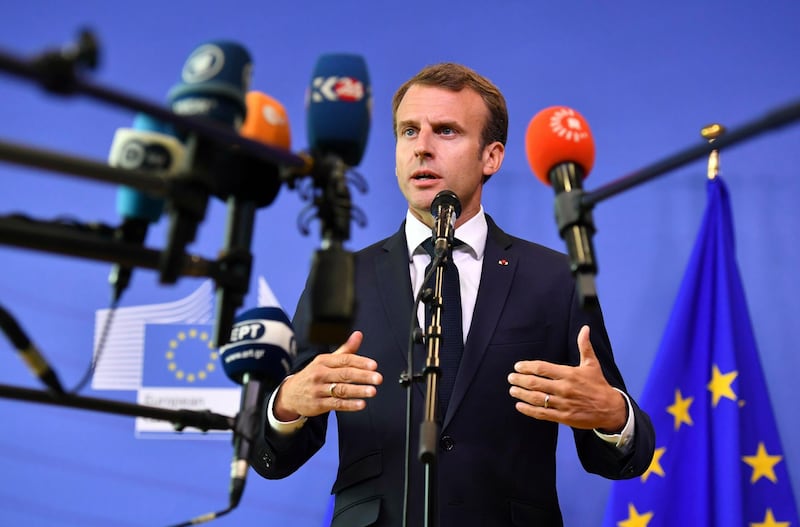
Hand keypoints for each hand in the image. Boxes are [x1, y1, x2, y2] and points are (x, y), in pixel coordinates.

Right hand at [273, 331, 382, 419]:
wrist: (290, 394)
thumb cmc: (313, 375)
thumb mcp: (325, 361)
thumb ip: (345, 350)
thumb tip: (358, 335)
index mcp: (323, 361)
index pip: (344, 359)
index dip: (360, 362)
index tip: (373, 365)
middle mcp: (320, 374)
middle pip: (344, 374)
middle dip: (363, 376)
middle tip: (378, 378)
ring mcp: (318, 389)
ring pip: (341, 390)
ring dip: (358, 391)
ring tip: (372, 391)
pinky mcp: (318, 404)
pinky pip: (336, 404)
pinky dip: (349, 405)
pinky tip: (361, 404)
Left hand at [507, 325, 625, 431]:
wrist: (610, 409)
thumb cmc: (598, 385)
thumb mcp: (592, 364)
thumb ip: (584, 346)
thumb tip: (585, 328)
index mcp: (569, 374)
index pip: (543, 368)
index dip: (527, 367)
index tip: (518, 366)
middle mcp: (564, 388)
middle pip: (536, 383)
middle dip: (520, 380)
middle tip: (511, 378)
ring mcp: (563, 404)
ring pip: (537, 399)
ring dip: (522, 394)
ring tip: (512, 390)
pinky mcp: (563, 417)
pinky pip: (542, 413)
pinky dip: (529, 410)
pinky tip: (519, 406)